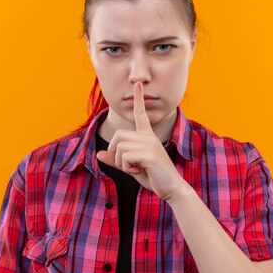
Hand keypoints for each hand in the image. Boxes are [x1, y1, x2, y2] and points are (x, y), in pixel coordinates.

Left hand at [96, 81, 188, 201]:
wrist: (172, 188)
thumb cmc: (154, 177)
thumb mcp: (131, 167)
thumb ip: (116, 159)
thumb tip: (99, 154)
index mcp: (147, 136)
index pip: (140, 114)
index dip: (138, 99)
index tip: (138, 84)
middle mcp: (148, 137)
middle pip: (118, 135)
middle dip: (115, 152)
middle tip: (127, 164)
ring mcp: (150, 144)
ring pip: (119, 147)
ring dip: (121, 163)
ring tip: (136, 168)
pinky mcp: (149, 154)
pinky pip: (124, 157)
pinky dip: (127, 168)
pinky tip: (140, 171)